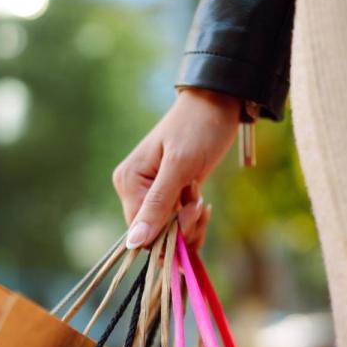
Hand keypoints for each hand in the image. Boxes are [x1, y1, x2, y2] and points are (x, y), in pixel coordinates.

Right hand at [112, 87, 239, 248]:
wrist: (218, 104)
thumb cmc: (198, 128)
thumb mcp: (179, 166)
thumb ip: (156, 205)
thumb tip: (133, 243)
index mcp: (128, 182)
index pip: (140, 230)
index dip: (168, 231)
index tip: (193, 210)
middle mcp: (134, 191)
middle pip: (155, 235)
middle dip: (183, 227)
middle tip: (200, 202)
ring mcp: (151, 195)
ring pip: (169, 233)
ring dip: (191, 224)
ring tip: (202, 199)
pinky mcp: (169, 197)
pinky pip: (177, 225)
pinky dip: (193, 221)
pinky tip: (202, 204)